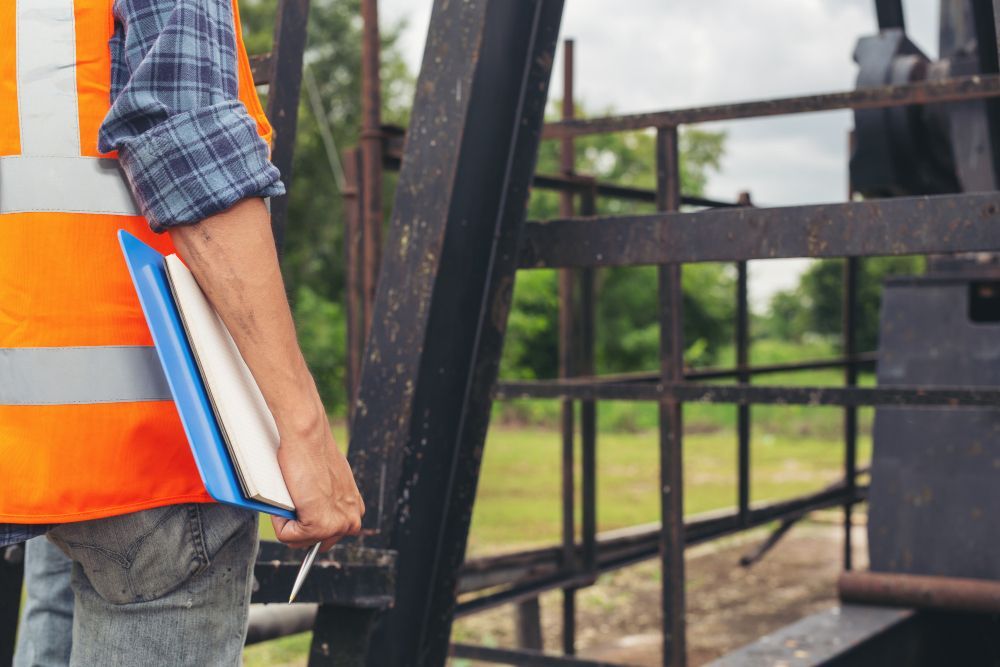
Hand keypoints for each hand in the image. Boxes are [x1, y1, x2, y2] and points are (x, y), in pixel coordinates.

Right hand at [271, 418, 364, 551]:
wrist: (309, 438)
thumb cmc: (314, 454)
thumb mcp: (330, 481)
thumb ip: (329, 500)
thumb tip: (314, 507)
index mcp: (354, 510)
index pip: (328, 535)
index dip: (308, 521)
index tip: (303, 504)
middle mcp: (351, 520)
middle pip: (315, 543)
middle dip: (300, 527)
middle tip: (296, 501)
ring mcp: (336, 525)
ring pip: (300, 541)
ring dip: (289, 523)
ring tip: (294, 496)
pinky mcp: (319, 525)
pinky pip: (287, 536)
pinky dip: (280, 521)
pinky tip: (290, 497)